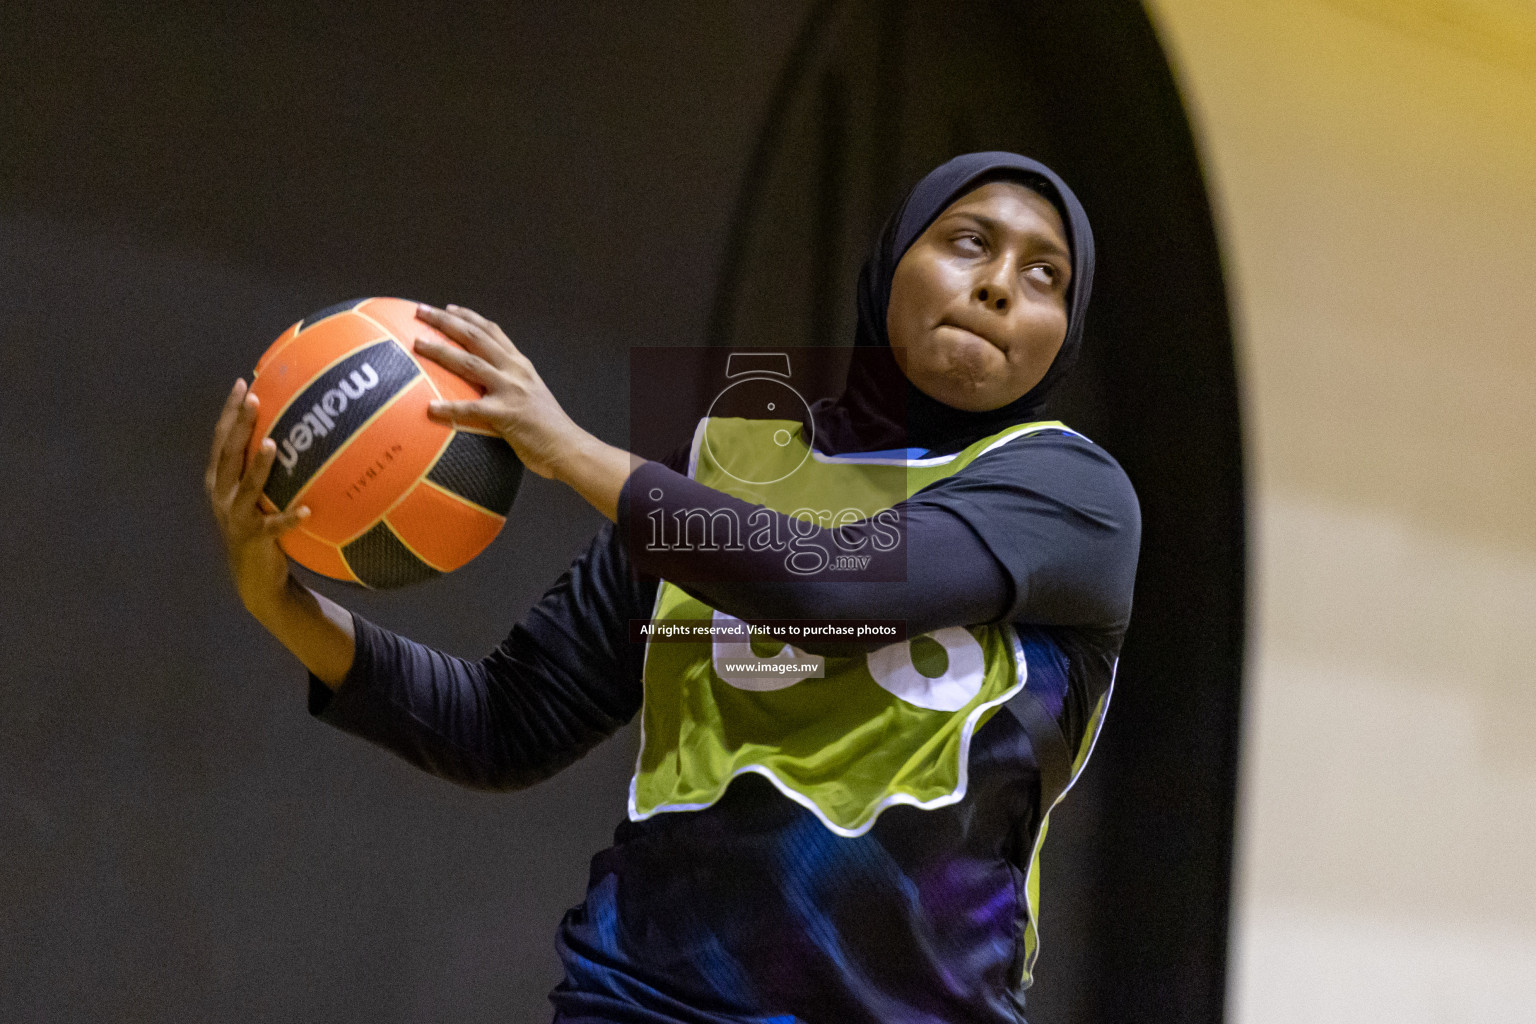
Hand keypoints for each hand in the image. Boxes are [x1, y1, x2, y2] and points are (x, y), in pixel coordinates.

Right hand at [204, 379, 309, 613]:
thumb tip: (295, 429)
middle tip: (255, 399)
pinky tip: (307, 509)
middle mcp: (221, 496)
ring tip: (274, 444)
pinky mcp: (255, 539)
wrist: (254, 578)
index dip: (229, 412)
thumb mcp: (256, 494)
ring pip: (247, 487)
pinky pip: (275, 526)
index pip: (221, 439)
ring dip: (260, 466)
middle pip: (229, 455)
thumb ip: (264, 466)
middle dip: (240, 425)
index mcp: (218, 481)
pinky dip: (290, 518)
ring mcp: (236, 518)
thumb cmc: (260, 525)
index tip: (243, 383)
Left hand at [412, 304, 591, 479]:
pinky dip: (449, 408)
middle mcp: (515, 370)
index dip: (468, 316)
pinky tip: (430, 408)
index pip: (492, 331)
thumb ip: (508, 386)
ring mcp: (511, 390)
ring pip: (470, 363)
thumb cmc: (546, 429)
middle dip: (446, 321)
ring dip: (441, 351)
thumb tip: (482, 390)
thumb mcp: (530, 395)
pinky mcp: (507, 414)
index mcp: (520, 364)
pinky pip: (471, 409)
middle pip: (476, 336)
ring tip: (417, 343)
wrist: (569, 447)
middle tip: (420, 311)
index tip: (447, 308)